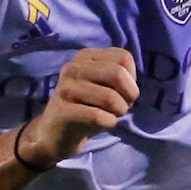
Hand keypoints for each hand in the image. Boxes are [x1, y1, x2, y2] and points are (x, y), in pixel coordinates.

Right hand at [16, 46, 137, 166]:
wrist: (59, 132)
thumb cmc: (90, 107)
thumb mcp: (109, 87)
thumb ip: (122, 77)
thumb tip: (132, 83)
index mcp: (86, 57)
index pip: (124, 57)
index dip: (132, 79)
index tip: (123, 93)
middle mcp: (72, 67)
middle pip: (118, 73)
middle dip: (129, 95)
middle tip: (122, 107)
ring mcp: (65, 88)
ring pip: (110, 97)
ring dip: (120, 111)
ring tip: (111, 115)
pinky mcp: (61, 110)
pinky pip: (97, 116)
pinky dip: (109, 122)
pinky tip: (103, 123)